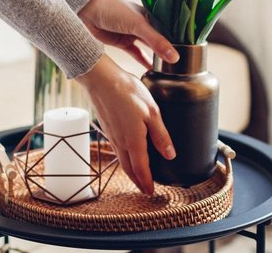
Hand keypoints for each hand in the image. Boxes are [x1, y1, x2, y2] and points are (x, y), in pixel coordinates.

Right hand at [76, 54, 175, 194]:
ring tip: (138, 173)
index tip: (151, 192)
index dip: (146, 182)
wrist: (101, 80)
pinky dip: (124, 157)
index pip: (141, 169)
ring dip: (130, 170)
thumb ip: (161, 134)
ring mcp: (111, 135)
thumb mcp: (151, 112)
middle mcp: (120, 142)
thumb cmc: (127, 92)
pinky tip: (128, 151)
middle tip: (144, 189)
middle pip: (128, 168)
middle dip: (137, 181)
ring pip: (121, 159)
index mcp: (134, 141)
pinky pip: (116, 148)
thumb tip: (170, 154)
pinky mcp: (107, 127)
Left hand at [78, 0, 178, 67]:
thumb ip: (156, 41)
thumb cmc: (112, 9)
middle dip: (170, 49)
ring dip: (157, 56)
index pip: (170, 27)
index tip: (192, 51)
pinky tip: (153, 69)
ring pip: (149, 47)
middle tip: (185, 64)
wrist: (84, 11)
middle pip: (161, 38)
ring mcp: (132, 33)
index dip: (180, 38)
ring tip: (171, 69)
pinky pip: (136, 53)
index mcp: (150, 12)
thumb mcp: (137, 24)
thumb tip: (175, 57)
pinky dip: (144, 61)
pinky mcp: (122, 42)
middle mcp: (144, 22)